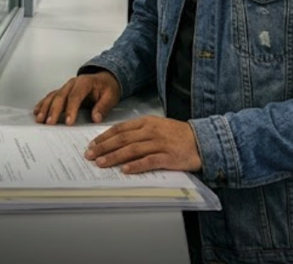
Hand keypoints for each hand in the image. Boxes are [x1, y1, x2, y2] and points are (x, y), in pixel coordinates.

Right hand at [33, 71, 120, 124]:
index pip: (75, 96)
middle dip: (54, 110)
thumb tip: (96, 118)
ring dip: (45, 108)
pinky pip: (50, 97)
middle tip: (50, 123)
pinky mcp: (62, 92)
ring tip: (40, 119)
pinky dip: (43, 104)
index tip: (69, 122)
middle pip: (60, 96)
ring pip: (53, 96)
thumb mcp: (111, 96)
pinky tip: (37, 111)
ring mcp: (65, 87)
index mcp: (85, 83)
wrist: (105, 79)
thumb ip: (103, 107)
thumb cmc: (107, 88)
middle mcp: (72, 83)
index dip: (71, 109)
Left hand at [84, 116, 200, 173]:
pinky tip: (125, 170)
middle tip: (90, 155)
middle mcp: (151, 131)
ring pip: (131, 150)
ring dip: (114, 157)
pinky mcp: (168, 157)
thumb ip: (139, 131)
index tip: (92, 144)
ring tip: (101, 163)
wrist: (202, 141)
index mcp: (146, 122)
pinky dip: (135, 166)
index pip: (120, 128)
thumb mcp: (157, 126)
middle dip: (103, 147)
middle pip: (122, 139)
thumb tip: (117, 140)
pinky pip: (148, 161)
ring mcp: (159, 144)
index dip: (104, 137)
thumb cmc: (178, 135)